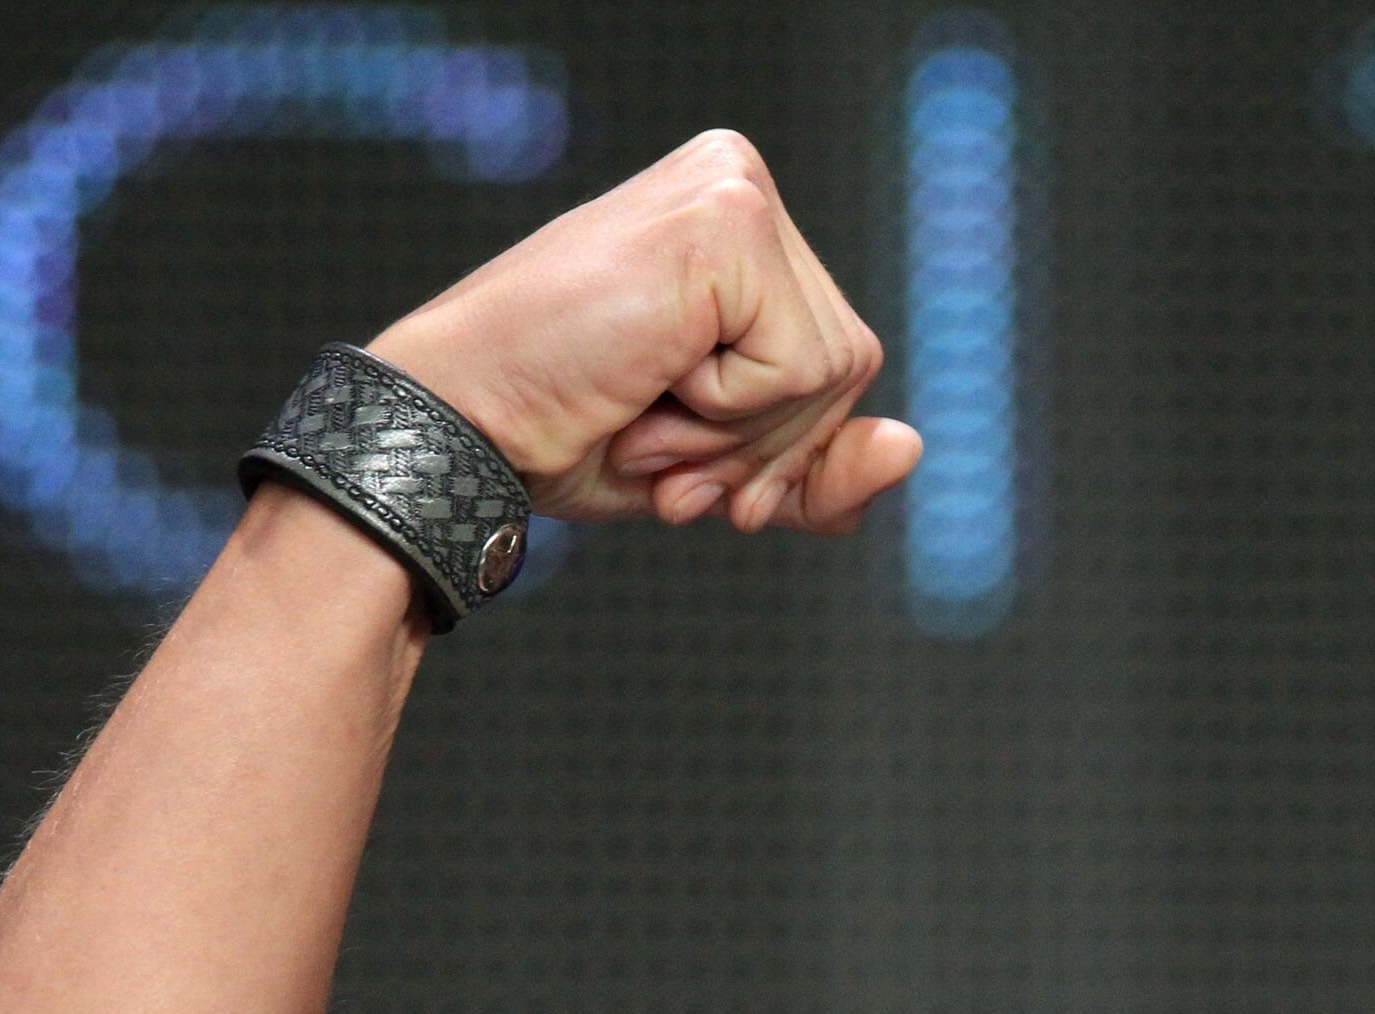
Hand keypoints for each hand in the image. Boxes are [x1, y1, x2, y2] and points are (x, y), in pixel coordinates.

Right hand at [362, 128, 917, 534]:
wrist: (464, 425)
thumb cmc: (568, 430)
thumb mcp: (720, 469)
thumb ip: (817, 472)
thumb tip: (910, 448)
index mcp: (740, 220)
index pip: (840, 359)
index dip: (778, 441)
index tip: (686, 454)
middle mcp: (741, 180)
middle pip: (849, 364)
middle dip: (762, 443)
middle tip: (655, 434)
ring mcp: (736, 190)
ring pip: (834, 368)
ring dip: (736, 433)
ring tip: (643, 405)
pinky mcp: (727, 221)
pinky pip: (800, 365)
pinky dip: (726, 408)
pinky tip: (647, 375)